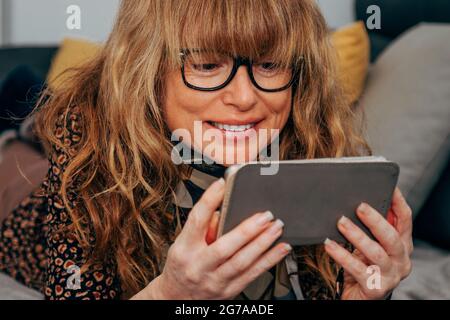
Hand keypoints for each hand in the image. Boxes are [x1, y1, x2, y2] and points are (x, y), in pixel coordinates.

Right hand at [135, 178, 291, 299]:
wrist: (177, 298)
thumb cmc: (182, 266)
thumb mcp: (182, 244)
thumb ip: (201, 227)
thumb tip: (221, 211)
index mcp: (185, 249)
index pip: (196, 220)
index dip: (209, 200)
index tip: (222, 184)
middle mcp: (199, 266)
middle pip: (225, 246)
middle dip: (248, 229)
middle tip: (265, 215)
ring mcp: (214, 281)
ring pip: (242, 262)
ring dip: (263, 243)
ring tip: (276, 227)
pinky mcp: (229, 290)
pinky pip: (253, 275)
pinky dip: (269, 260)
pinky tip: (281, 248)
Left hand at [324, 187, 412, 299]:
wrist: (359, 297)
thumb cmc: (364, 265)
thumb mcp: (371, 244)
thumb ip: (372, 227)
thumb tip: (359, 201)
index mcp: (403, 245)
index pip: (405, 220)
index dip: (398, 202)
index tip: (389, 186)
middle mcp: (401, 260)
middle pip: (392, 237)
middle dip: (375, 220)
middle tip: (359, 206)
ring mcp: (390, 276)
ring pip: (376, 252)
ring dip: (357, 235)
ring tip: (340, 222)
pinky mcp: (375, 288)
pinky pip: (357, 269)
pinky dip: (342, 255)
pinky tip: (329, 244)